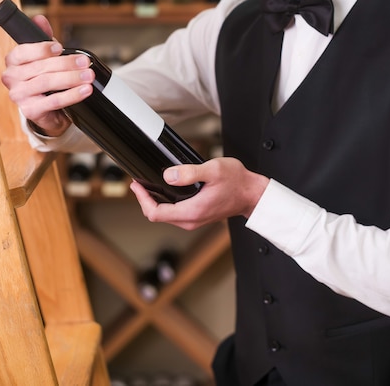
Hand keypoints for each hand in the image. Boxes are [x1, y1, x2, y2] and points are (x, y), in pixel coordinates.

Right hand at [1, 14, 94, 136]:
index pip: (23, 52)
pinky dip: (72, 95)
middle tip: (85, 62)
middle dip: (66, 64)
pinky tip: (84, 90)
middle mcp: (12, 78)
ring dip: (71, 78)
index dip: (42, 49)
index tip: (60, 47)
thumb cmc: (44, 77)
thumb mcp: (45, 56)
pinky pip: (53, 102)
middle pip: (40, 68)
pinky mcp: (30, 110)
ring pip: (47, 83)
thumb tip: (39, 19)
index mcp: (13, 61)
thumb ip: (43, 37)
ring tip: (87, 75)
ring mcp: (19, 95)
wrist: (48, 108)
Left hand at [130, 157, 268, 229]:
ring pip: (165, 215)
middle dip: (145, 200)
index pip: (156, 212)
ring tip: (148, 186)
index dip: (142, 199)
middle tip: (138, 183)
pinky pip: (174, 214)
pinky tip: (165, 191)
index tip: (137, 185)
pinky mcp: (197, 217)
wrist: (252, 194)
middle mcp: (191, 220)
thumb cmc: (236, 181)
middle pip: (158, 215)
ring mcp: (194, 220)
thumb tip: (168, 176)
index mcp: (192, 211)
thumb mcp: (213, 170)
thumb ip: (189, 173)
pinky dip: (165, 203)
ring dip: (155, 202)